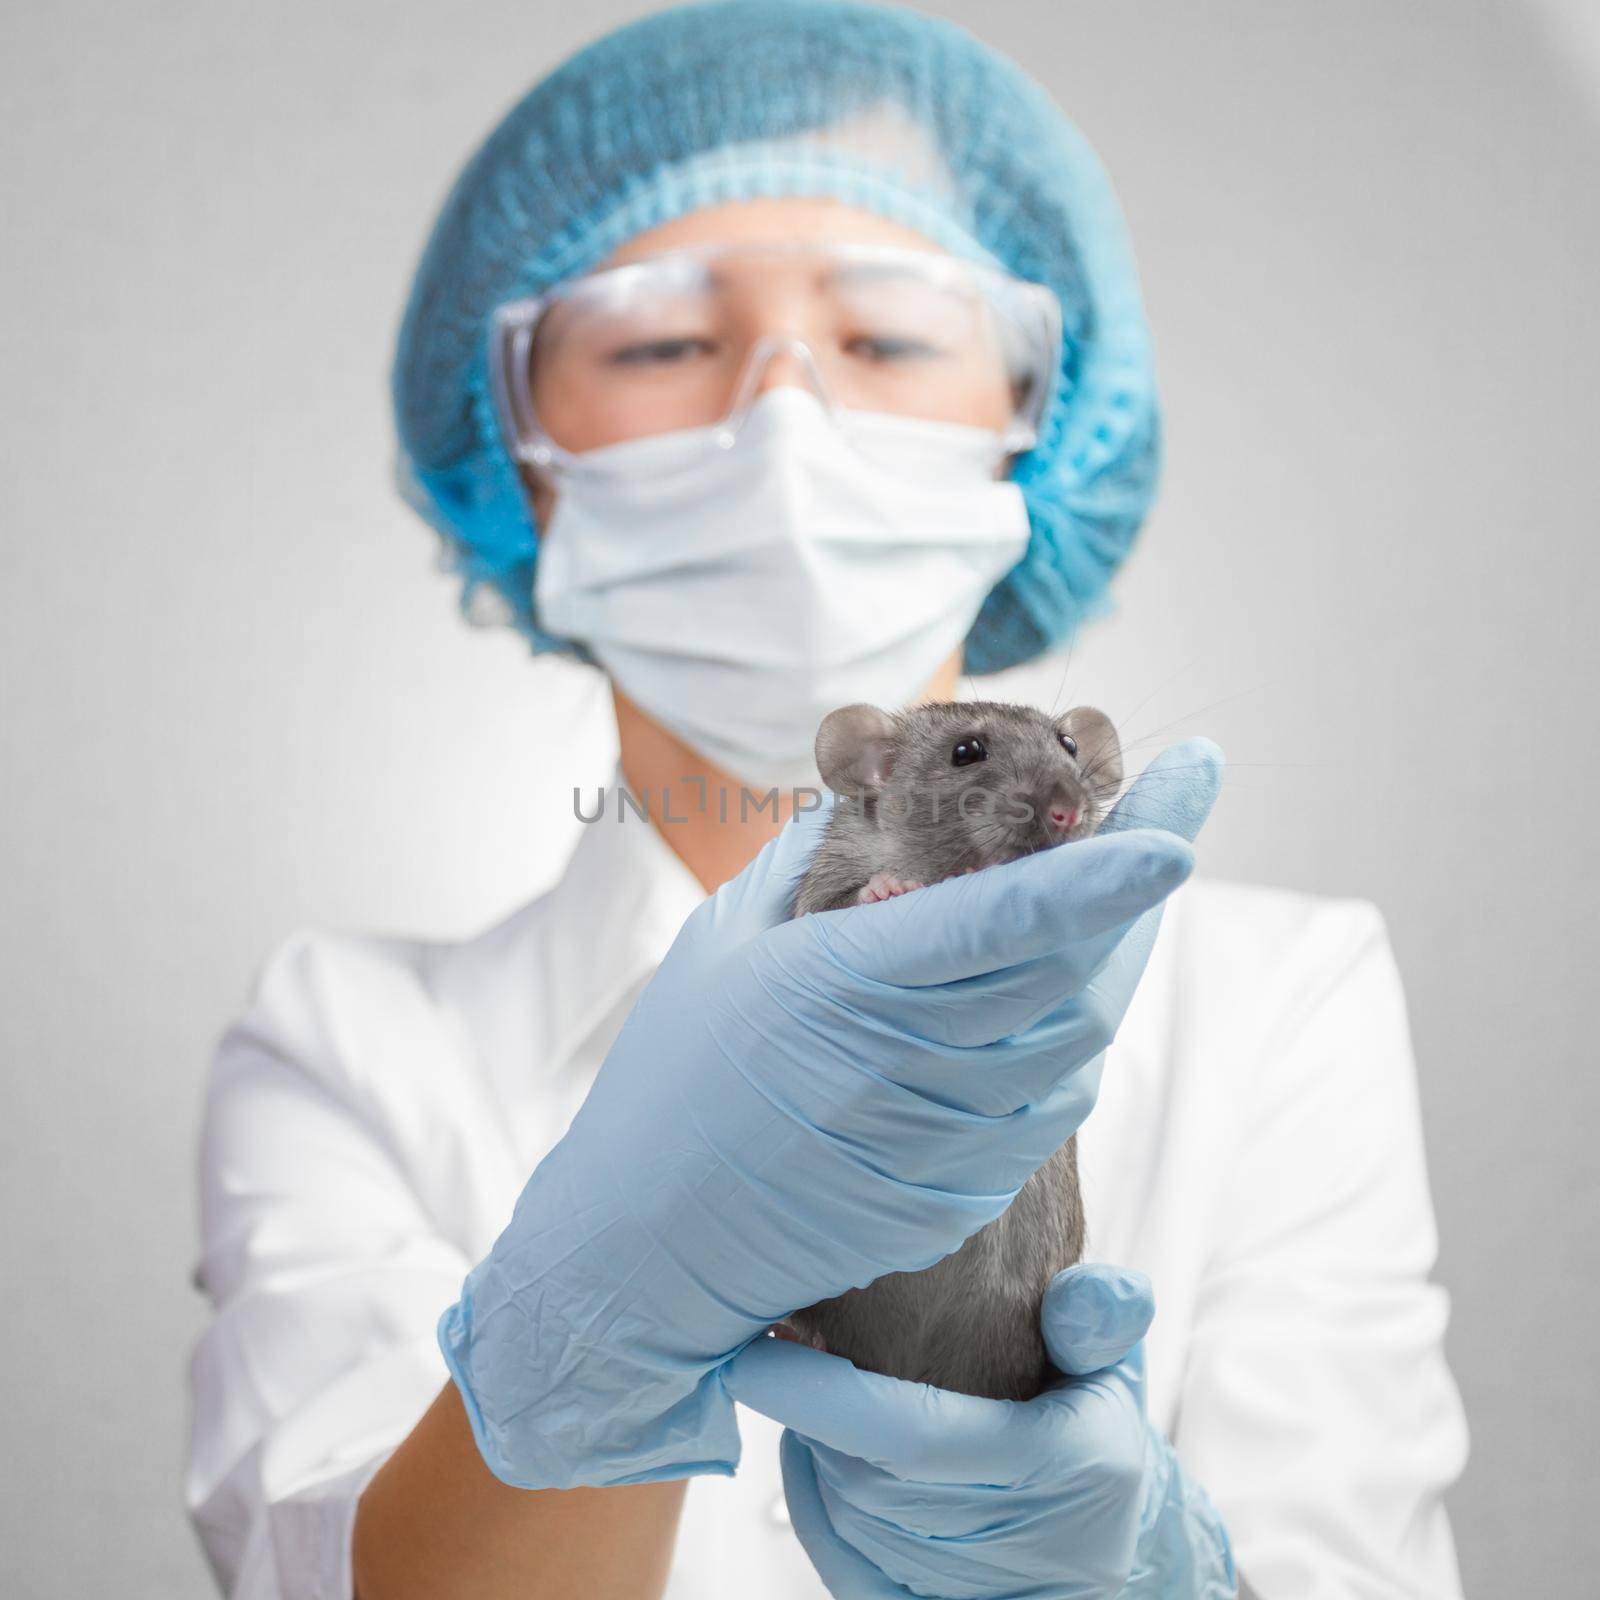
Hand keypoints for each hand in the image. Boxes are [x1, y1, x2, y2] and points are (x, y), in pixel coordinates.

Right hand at [439, 740, 1223, 1489]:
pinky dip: (1072, 1032)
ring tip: (1122, 886)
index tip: (1179, 830)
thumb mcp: (723, 943)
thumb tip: (887, 788)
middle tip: (1172, 811)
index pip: (997, 927)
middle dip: (1137, 891)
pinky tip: (1061, 985)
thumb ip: (814, 859)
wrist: (643, 1247)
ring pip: (1079, 1039)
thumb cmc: (670, 1078)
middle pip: (1071, 975)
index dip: (1096, 878)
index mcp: (835, 989)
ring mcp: (936, 1148)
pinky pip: (1051, 1105)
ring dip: (1114, 957)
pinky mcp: (954, 1198)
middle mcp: (899, 1071)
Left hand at [726, 1264, 1237, 1599]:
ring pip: (855, 1525)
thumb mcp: (1109, 1362)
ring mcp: (990, 1596)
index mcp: (1067, 1463)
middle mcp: (1034, 1544)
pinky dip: (814, 1510)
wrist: (1118, 1535)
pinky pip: (851, 1574)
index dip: (825, 1396)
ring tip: (800, 1387)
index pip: (916, 1436)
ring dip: (811, 1455)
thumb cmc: (1092, 1420)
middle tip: (781, 1347)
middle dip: (811, 1416)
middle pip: (871, 1484)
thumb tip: (1083, 1294)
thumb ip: (1095, 1317)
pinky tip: (806, 1452)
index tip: (759, 1350)